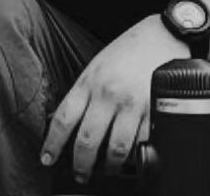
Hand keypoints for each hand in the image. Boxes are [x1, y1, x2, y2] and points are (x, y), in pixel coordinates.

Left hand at [40, 14, 189, 184]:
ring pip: (115, 150)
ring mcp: (132, 104)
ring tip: (106, 170)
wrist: (162, 35)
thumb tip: (71, 125)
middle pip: (87, 141)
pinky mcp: (154, 112)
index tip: (47, 159)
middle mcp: (109, 94)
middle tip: (80, 174)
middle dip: (80, 165)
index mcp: (90, 81)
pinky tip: (131, 158)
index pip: (64, 119)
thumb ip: (86, 93)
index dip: (52, 144)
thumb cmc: (128, 50)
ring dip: (108, 167)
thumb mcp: (98, 65)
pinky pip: (141, 144)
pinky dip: (135, 156)